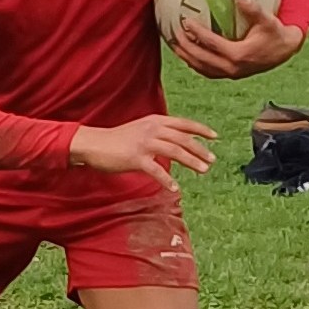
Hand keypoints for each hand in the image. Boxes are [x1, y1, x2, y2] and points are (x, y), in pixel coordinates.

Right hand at [69, 115, 216, 190]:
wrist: (93, 144)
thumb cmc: (116, 139)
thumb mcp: (140, 129)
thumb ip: (158, 132)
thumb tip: (176, 141)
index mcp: (155, 121)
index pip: (184, 123)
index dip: (201, 130)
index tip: (215, 137)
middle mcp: (152, 129)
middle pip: (183, 139)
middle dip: (200, 150)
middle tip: (212, 160)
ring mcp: (144, 143)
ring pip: (175, 152)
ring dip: (191, 162)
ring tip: (203, 171)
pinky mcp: (136, 158)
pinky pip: (156, 170)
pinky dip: (167, 180)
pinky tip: (175, 188)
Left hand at [170, 0, 305, 80]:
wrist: (285, 51)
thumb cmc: (275, 33)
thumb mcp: (267, 20)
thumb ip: (254, 9)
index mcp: (238, 55)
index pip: (211, 43)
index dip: (197, 32)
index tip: (185, 22)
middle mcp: (231, 68)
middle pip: (200, 59)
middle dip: (185, 47)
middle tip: (173, 33)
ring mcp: (230, 74)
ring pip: (201, 68)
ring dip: (186, 57)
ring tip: (174, 45)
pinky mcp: (230, 76)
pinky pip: (207, 71)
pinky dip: (195, 63)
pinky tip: (187, 54)